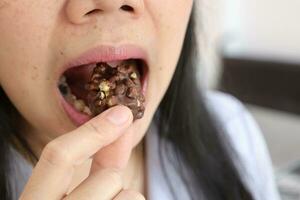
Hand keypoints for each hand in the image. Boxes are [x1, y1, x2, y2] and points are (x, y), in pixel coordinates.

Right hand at [19, 105, 144, 199]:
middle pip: (106, 178)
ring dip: (123, 199)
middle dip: (113, 180)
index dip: (94, 130)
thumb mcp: (72, 193)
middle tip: (99, 195)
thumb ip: (95, 163)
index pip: (57, 157)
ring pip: (129, 195)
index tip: (122, 113)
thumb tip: (120, 127)